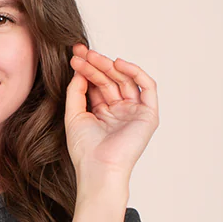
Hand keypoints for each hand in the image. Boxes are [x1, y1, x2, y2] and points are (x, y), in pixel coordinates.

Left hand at [64, 44, 158, 180]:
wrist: (99, 169)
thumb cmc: (85, 150)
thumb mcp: (74, 115)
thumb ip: (76, 91)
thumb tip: (80, 70)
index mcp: (103, 113)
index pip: (97, 85)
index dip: (87, 69)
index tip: (74, 57)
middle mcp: (120, 111)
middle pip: (110, 80)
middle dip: (96, 64)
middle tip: (81, 52)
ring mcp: (135, 112)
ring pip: (125, 80)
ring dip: (108, 66)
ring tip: (91, 57)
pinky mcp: (148, 114)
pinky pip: (148, 87)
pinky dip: (135, 72)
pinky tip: (117, 64)